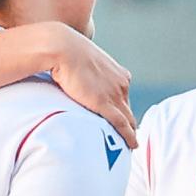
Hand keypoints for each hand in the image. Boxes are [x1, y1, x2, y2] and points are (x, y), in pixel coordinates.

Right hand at [32, 24, 138, 143]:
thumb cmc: (67, 53)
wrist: (63, 49)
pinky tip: (132, 145)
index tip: (123, 120)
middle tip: (128, 138)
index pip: (124, 97)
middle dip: (129, 123)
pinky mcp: (105, 104)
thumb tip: (76, 79)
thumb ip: (87, 74)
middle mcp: (121, 84)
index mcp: (119, 74)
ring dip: (130, 133)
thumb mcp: (85, 63)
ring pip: (128, 119)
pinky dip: (129, 137)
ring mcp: (115, 94)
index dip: (123, 110)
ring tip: (130, 146)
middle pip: (127, 109)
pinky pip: (121, 125)